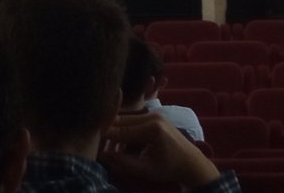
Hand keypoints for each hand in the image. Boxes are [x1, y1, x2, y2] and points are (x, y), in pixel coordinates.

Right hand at [100, 112, 219, 190]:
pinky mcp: (155, 115)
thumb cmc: (169, 168)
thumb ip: (124, 163)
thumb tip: (102, 155)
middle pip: (122, 120)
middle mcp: (153, 116)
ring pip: (127, 119)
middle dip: (109, 132)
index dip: (105, 135)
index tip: (92, 139)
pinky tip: (126, 145)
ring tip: (112, 148)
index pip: (121, 130)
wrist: (191, 162)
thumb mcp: (146, 170)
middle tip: (98, 143)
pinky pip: (135, 121)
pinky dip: (127, 132)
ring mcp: (155, 114)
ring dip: (118, 132)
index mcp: (152, 129)